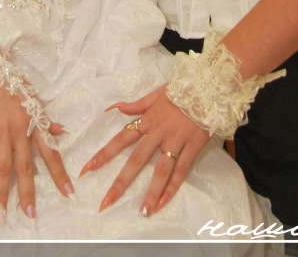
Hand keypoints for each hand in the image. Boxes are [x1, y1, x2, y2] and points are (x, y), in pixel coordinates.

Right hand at [0, 76, 72, 221]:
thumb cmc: (11, 82)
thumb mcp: (34, 98)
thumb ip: (46, 119)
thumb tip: (63, 132)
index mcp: (36, 122)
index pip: (51, 152)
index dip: (60, 173)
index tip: (69, 192)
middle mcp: (21, 129)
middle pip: (26, 167)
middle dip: (29, 192)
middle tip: (32, 215)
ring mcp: (2, 132)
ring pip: (5, 168)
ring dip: (4, 193)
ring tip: (3, 214)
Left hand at [79, 85, 209, 216]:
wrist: (210, 85)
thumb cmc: (182, 89)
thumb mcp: (156, 94)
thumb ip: (136, 104)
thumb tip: (113, 108)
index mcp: (147, 119)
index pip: (120, 139)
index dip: (103, 155)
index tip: (86, 170)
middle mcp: (158, 131)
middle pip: (136, 160)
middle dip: (120, 182)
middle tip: (106, 203)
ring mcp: (176, 139)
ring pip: (160, 169)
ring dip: (151, 191)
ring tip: (142, 212)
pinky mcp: (193, 145)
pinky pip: (182, 169)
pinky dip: (173, 186)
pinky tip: (164, 202)